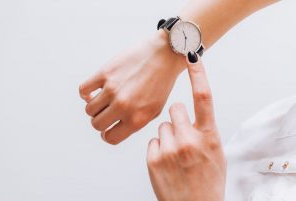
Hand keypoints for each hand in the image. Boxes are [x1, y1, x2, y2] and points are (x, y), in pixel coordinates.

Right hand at [79, 30, 185, 144]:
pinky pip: (84, 90)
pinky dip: (86, 93)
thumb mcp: (155, 110)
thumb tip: (114, 128)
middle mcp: (123, 106)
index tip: (108, 128)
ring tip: (103, 100)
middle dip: (101, 121)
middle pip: (97, 124)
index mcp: (137, 119)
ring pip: (89, 109)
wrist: (164, 54)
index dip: (108, 135)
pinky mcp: (105, 73)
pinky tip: (94, 91)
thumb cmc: (161, 83)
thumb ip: (135, 123)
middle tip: (107, 113)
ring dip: (95, 107)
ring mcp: (113, 89)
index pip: (111, 138)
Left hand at [147, 52, 225, 200]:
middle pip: (174, 109)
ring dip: (166, 137)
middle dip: (176, 118)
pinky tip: (165, 162)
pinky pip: (152, 141)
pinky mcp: (153, 158)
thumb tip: (194, 117)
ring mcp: (170, 149)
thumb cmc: (207, 180)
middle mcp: (189, 139)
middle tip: (181, 135)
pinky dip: (157, 149)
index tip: (192, 55)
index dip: (198, 74)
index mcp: (209, 136)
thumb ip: (205, 132)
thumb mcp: (215, 153)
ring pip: (161, 127)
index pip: (204, 97)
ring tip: (174, 155)